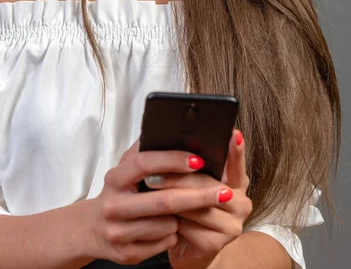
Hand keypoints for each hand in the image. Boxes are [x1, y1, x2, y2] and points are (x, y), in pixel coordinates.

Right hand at [84, 140, 231, 264]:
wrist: (92, 228)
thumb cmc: (120, 190)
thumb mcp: (126, 166)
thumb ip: (146, 148)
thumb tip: (173, 128)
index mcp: (115, 178)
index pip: (144, 164)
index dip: (172, 160)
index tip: (199, 160)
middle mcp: (113, 205)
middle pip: (164, 201)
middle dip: (199, 195)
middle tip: (226, 192)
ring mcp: (118, 232)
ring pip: (167, 224)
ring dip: (184, 217)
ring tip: (185, 210)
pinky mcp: (127, 254)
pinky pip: (164, 243)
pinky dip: (174, 234)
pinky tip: (169, 226)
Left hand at [145, 130, 252, 268]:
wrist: (187, 248)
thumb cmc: (187, 210)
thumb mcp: (192, 185)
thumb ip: (192, 166)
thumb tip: (172, 139)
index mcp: (237, 182)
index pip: (237, 163)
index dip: (236, 150)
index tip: (234, 133)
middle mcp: (241, 202)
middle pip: (208, 184)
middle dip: (178, 177)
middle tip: (154, 170)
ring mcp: (232, 225)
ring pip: (198, 206)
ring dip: (171, 198)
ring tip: (149, 189)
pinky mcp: (217, 244)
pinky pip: (191, 229)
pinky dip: (172, 222)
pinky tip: (158, 216)